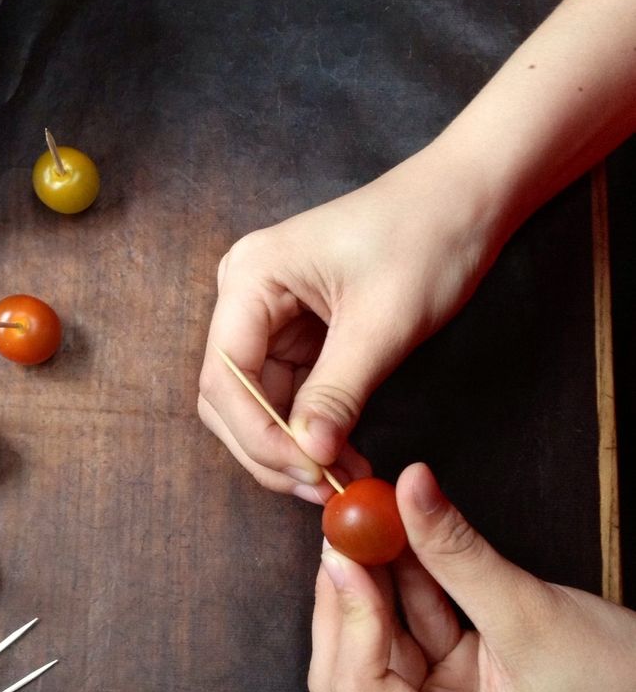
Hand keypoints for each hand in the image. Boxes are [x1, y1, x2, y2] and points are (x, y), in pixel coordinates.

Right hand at [198, 142, 499, 500]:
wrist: (465, 202)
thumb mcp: (383, 322)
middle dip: (270, 449)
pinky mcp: (297, 334)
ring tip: (340, 481)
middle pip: (229, 396)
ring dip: (293, 448)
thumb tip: (309, 455)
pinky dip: (312, 431)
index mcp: (252, 276)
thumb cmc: (426, 238)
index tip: (307, 470)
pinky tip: (343, 457)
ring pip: (257, 404)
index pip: (225, 375)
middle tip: (321, 489)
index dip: (258, 433)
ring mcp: (269, 316)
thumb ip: (338, 392)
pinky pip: (289, 396)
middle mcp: (246, 295)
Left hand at [309, 463, 635, 691]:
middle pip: (350, 674)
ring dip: (371, 583)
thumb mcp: (528, 611)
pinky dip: (401, 587)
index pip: (361, 691)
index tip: (344, 549)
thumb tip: (407, 485)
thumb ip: (456, 551)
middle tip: (344, 529)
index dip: (348, 615)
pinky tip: (395, 539)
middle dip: (346, 599)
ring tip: (369, 520)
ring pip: (373, 647)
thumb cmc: (618, 681)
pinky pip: (408, 634)